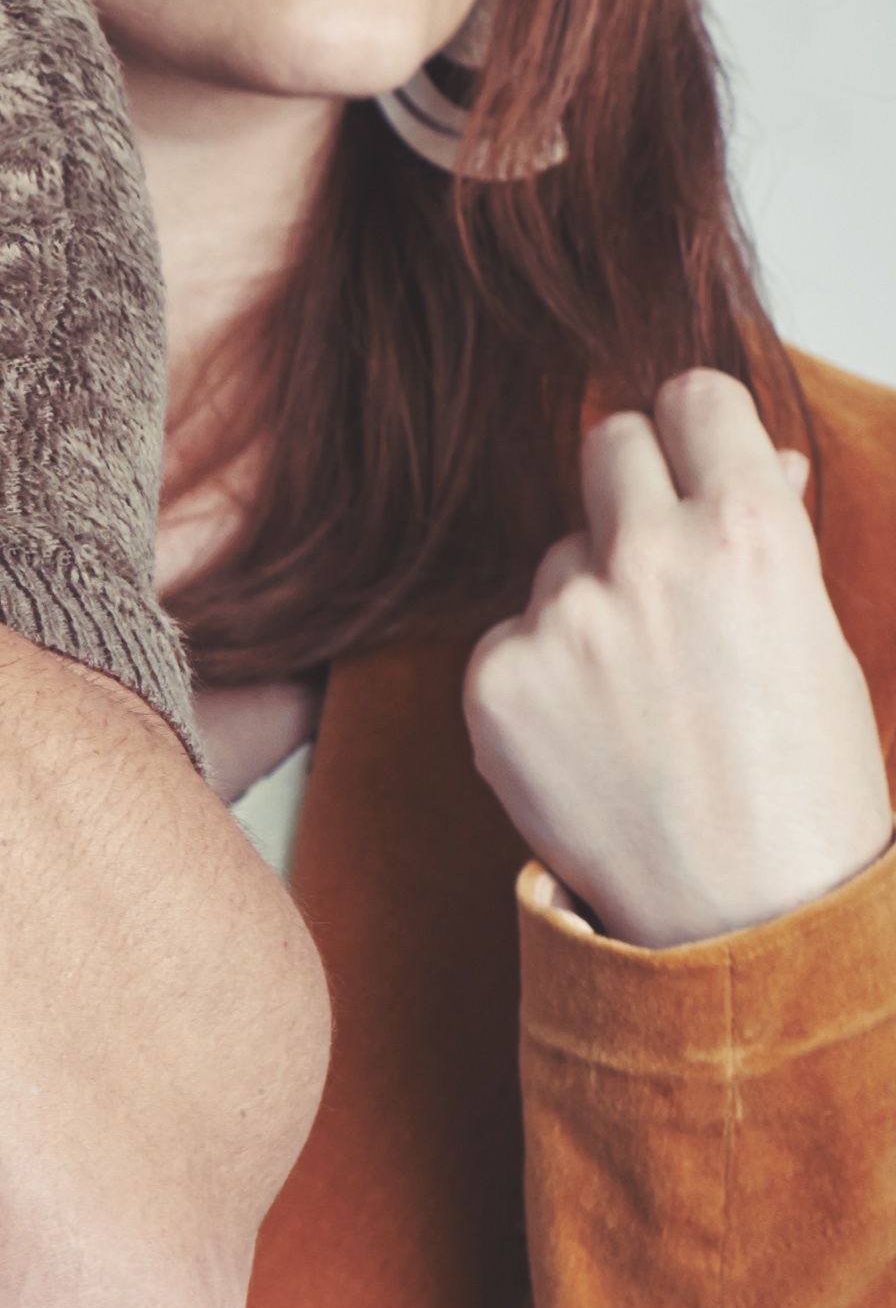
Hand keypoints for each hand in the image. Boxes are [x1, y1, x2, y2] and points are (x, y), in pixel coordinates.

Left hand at [466, 372, 892, 946]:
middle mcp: (648, 557)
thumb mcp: (813, 633)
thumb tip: (755, 459)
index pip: (693, 400)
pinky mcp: (495, 680)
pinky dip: (541, 676)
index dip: (695, 429)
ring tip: (643, 695)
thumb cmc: (802, 772)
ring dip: (587, 600)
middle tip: (658, 558)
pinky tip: (592, 737)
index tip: (693, 452)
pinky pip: (510, 639)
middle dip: (632, 484)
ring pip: (557, 560)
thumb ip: (766, 536)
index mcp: (749, 529)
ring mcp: (562, 619)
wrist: (746, 906)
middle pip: (606, 445)